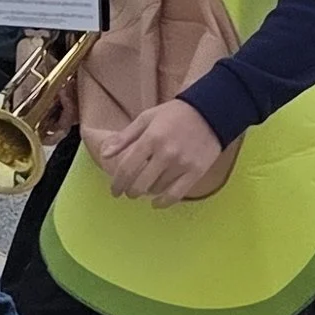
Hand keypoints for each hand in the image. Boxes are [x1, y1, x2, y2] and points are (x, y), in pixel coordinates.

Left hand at [85, 98, 228, 204]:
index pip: (127, 168)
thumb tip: (103, 154)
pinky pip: (175, 195)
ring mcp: (182, 163)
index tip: (114, 191)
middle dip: (130, 191)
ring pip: (156, 189)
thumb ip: (124, 137)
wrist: (211, 111)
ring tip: (147, 186)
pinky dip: (163, 202)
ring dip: (147, 192)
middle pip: (139, 184)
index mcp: (151, 138)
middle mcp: (166, 152)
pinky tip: (156, 202)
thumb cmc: (175, 114)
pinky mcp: (196, 171)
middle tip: (129, 191)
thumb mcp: (146, 118)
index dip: (117, 184)